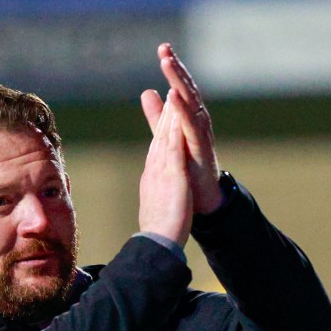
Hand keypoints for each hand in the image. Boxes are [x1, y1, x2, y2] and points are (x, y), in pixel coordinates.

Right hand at [138, 90, 192, 246]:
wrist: (157, 242)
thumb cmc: (159, 227)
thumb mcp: (158, 202)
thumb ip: (158, 189)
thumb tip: (157, 184)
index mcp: (152, 175)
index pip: (158, 145)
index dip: (162, 125)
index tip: (168, 108)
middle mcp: (154, 169)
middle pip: (160, 136)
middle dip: (164, 112)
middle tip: (169, 88)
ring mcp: (161, 171)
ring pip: (164, 137)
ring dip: (169, 114)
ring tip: (173, 92)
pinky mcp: (171, 176)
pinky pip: (173, 149)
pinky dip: (174, 131)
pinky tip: (178, 116)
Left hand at [140, 43, 222, 213]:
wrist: (201, 198)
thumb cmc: (188, 166)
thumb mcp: (169, 135)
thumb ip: (159, 115)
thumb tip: (147, 91)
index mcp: (189, 117)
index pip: (181, 87)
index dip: (173, 68)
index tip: (163, 48)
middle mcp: (198, 121)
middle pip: (187, 89)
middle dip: (176, 68)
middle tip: (164, 48)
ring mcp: (201, 134)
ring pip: (191, 103)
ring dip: (179, 82)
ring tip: (168, 64)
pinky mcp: (201, 148)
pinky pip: (191, 126)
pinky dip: (182, 110)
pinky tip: (174, 95)